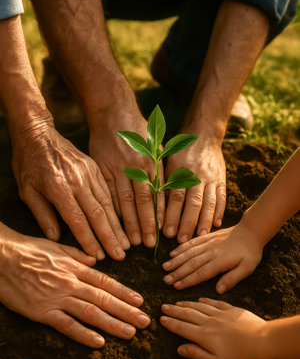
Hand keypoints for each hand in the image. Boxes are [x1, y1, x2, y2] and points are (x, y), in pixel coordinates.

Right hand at [0, 224, 149, 346]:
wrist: (2, 257)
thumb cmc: (29, 250)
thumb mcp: (57, 247)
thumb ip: (78, 254)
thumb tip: (96, 258)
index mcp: (76, 267)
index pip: (106, 282)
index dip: (125, 292)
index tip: (140, 301)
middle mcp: (71, 283)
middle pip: (104, 299)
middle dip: (127, 311)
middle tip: (145, 322)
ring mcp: (57, 298)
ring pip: (91, 312)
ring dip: (113, 323)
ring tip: (131, 332)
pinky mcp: (42, 312)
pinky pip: (66, 325)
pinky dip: (84, 334)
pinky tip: (99, 342)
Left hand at [12, 126, 129, 259]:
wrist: (38, 134)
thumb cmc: (28, 163)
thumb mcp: (26, 190)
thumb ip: (42, 214)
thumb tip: (56, 237)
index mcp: (59, 188)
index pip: (78, 220)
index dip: (90, 240)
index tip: (100, 256)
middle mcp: (78, 181)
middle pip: (98, 214)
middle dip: (110, 237)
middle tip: (121, 255)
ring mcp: (89, 173)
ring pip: (107, 203)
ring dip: (117, 225)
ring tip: (126, 242)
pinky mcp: (94, 167)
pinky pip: (107, 191)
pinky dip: (116, 208)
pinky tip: (121, 221)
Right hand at [89, 113, 164, 246]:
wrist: (113, 114)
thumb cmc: (139, 132)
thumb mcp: (156, 146)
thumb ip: (162, 170)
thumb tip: (172, 192)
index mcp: (151, 162)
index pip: (157, 194)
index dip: (158, 215)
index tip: (160, 233)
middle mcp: (136, 167)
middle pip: (141, 201)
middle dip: (144, 224)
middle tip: (146, 244)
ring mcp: (117, 168)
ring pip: (123, 200)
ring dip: (127, 222)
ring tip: (129, 241)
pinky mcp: (101, 168)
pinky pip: (106, 193)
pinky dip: (110, 209)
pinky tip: (113, 224)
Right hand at [160, 298, 265, 358]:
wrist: (262, 341)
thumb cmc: (240, 356)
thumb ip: (197, 354)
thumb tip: (179, 349)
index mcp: (204, 335)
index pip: (182, 327)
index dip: (171, 323)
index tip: (161, 319)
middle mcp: (209, 322)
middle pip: (187, 314)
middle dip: (174, 310)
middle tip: (163, 306)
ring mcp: (220, 314)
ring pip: (199, 306)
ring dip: (186, 304)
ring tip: (177, 302)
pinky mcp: (231, 309)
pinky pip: (214, 302)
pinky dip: (204, 300)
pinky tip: (199, 298)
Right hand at [162, 222, 262, 291]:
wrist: (251, 231)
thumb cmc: (250, 252)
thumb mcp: (247, 268)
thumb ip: (232, 279)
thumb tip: (218, 291)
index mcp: (220, 261)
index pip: (201, 273)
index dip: (187, 280)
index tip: (176, 286)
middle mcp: (211, 251)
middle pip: (191, 263)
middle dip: (177, 272)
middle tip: (165, 280)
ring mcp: (208, 243)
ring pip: (188, 252)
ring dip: (176, 260)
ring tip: (165, 268)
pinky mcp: (207, 237)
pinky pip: (192, 242)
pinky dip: (181, 248)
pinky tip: (173, 253)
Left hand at [163, 142, 225, 242]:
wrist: (204, 135)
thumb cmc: (180, 152)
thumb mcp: (168, 163)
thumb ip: (163, 183)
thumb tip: (153, 206)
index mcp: (181, 171)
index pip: (175, 197)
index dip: (171, 215)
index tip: (166, 233)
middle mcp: (197, 175)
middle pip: (193, 203)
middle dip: (187, 223)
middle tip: (181, 240)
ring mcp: (211, 178)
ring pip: (209, 202)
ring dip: (204, 221)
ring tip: (200, 237)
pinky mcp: (222, 179)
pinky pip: (222, 197)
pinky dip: (219, 211)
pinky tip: (216, 224)